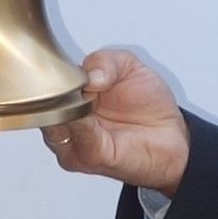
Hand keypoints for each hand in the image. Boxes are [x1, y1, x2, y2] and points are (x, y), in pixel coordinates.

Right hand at [41, 47, 189, 194]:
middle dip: (54, 89)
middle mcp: (66, 121)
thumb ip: (105, 61)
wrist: (174, 138)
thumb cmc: (149, 104)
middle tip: (70, 78)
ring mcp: (74, 142)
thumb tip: (88, 76)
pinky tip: (89, 109)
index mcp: (69, 97)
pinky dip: (80, 122)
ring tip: (84, 93)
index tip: (58, 62)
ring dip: (67, 105)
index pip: (45, 85)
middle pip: (43, 105)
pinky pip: (78, 137)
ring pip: (55, 122)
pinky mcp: (89, 157)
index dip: (50, 72)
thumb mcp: (128, 66)